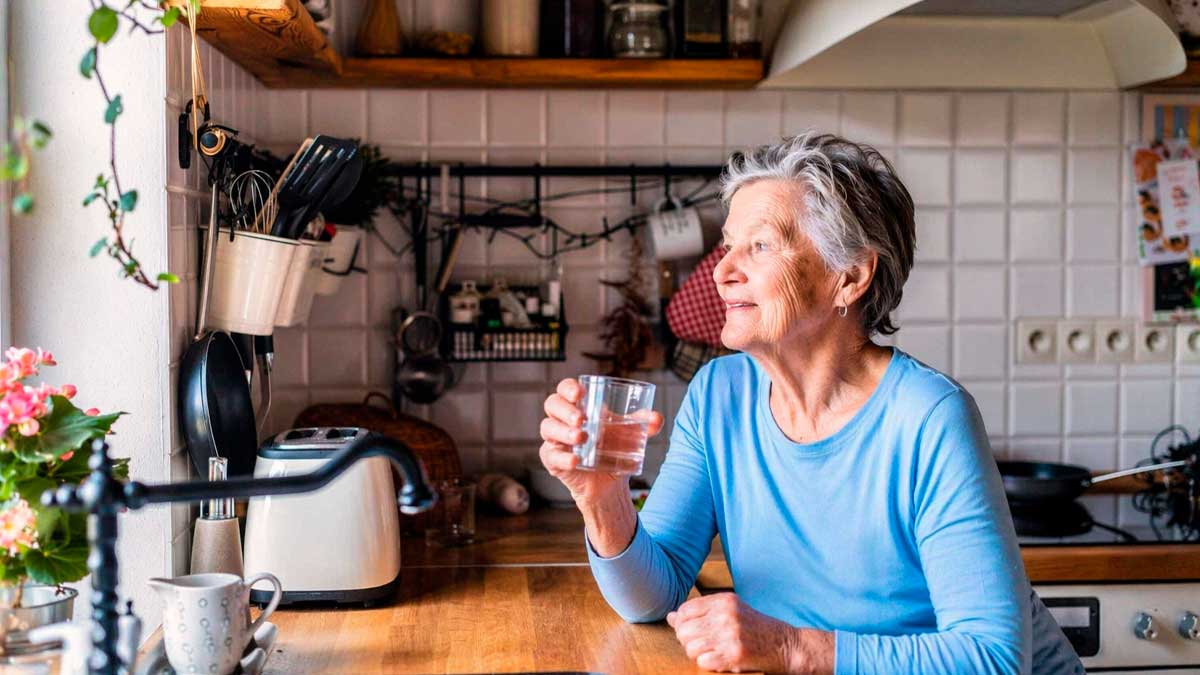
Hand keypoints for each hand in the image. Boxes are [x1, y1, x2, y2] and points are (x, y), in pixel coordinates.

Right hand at [538, 378, 663, 507]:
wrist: (610, 482)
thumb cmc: (614, 449)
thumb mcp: (630, 435)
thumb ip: (643, 425)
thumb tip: (657, 418)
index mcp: (578, 406)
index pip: (565, 389)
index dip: (568, 388)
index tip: (580, 393)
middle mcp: (562, 420)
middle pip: (552, 404)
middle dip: (565, 410)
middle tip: (582, 419)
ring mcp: (555, 439)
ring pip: (548, 428)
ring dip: (564, 431)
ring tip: (581, 437)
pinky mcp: (553, 460)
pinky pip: (551, 455)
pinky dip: (563, 457)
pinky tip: (576, 460)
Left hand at [667, 593, 832, 673]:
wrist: (785, 645)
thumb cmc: (757, 628)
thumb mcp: (731, 611)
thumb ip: (701, 611)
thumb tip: (671, 616)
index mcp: (724, 601)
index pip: (684, 610)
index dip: (681, 623)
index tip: (691, 630)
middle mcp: (726, 615)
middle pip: (684, 630)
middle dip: (688, 640)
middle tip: (702, 644)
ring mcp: (730, 635)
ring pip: (691, 647)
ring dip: (697, 653)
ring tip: (712, 651)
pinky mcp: (734, 655)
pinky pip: (703, 661)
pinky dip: (708, 663)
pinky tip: (720, 659)